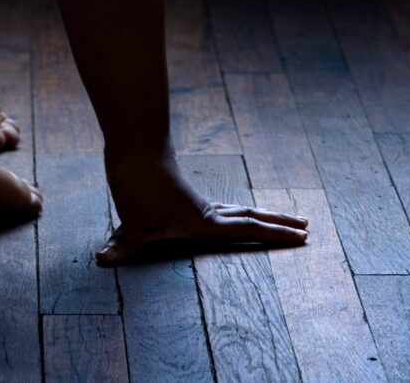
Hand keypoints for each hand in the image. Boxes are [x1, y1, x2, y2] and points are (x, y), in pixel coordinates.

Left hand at [95, 149, 309, 265]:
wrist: (134, 150)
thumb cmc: (137, 187)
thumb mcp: (131, 223)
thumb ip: (123, 245)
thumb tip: (101, 259)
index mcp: (205, 223)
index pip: (249, 231)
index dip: (276, 235)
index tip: (302, 237)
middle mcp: (208, 213)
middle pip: (252, 218)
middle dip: (279, 226)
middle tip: (307, 229)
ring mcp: (200, 203)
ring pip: (240, 212)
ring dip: (263, 218)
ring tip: (284, 222)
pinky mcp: (188, 197)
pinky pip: (223, 210)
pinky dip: (239, 215)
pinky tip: (237, 218)